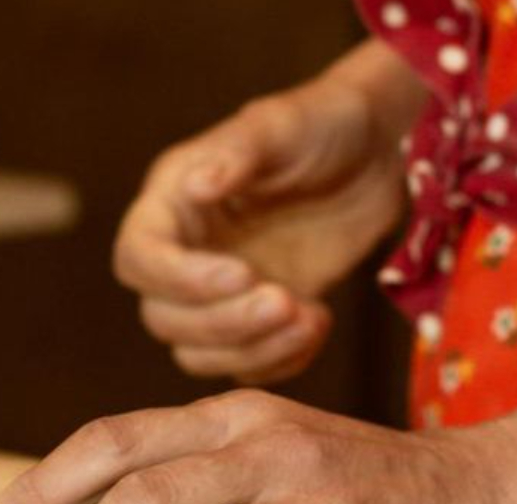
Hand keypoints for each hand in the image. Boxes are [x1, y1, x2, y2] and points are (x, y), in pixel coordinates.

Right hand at [113, 75, 406, 384]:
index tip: (242, 274)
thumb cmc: (323, 124)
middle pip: (163, 317)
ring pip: (196, 353)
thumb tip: (196, 185)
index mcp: (172, 202)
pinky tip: (319, 322)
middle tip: (285, 300)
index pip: (139, 256)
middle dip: (223, 321)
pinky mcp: (256, 320)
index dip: (178, 278)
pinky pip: (245, 365)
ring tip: (309, 317)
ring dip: (250, 348)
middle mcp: (184, 253)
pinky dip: (279, 360)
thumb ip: (238, 153)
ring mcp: (218, 293)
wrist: (377, 154)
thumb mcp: (281, 126)